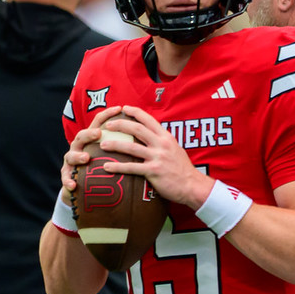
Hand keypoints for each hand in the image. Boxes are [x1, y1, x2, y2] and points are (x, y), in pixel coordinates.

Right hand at [59, 105, 124, 201]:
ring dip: (77, 156)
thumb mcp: (112, 152)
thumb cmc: (101, 164)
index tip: (119, 109)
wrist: (83, 186)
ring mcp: (71, 160)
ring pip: (70, 155)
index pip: (98, 123)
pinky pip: (66, 177)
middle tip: (98, 133)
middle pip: (82, 136)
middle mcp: (80, 146)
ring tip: (86, 158)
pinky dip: (68, 181)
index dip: (107, 114)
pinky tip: (73, 185)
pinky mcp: (67, 175)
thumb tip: (147, 135)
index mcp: (92, 139)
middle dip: (89, 133)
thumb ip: (123, 144)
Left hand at [97, 105, 214, 208]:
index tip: (123, 108)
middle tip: (108, 125)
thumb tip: (150, 136)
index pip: (149, 119)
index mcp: (166, 137)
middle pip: (137, 129)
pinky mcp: (153, 171)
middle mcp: (161, 144)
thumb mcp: (175, 149)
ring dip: (114, 144)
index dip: (135, 112)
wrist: (192, 185)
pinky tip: (106, 167)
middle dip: (120, 125)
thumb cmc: (182, 169)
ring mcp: (157, 157)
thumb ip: (162, 142)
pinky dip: (117, 167)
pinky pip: (131, 167)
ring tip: (102, 144)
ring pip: (131, 147)